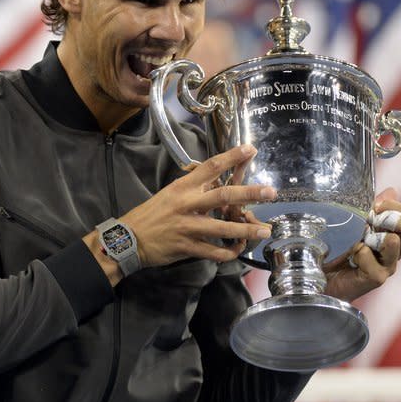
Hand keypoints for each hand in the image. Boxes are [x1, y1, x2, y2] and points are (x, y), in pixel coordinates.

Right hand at [120, 144, 275, 267]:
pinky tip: (237, 249)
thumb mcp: (171, 193)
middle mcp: (187, 204)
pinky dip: (229, 252)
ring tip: (264, 230)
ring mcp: (187, 226)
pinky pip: (214, 252)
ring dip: (246, 229)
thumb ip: (194, 188)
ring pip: (223, 228)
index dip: (231, 157)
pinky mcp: (186, 246)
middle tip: (270, 192)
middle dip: (249, 193)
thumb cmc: (153, 214)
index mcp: (183, 187)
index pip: (210, 167)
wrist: (130, 238)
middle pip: (223, 195)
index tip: (250, 150)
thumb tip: (218, 181)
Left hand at [323, 187, 400, 301]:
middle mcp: (394, 251)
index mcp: (392, 235)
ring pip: (394, 241)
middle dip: (391, 217)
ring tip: (357, 242)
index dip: (394, 206)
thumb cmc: (337, 248)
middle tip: (370, 221)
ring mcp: (387, 266)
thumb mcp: (355, 222)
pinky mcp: (376, 278)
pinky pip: (370, 256)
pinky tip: (349, 258)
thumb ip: (373, 207)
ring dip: (371, 235)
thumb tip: (391, 191)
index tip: (375, 205)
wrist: (320, 276)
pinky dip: (358, 252)